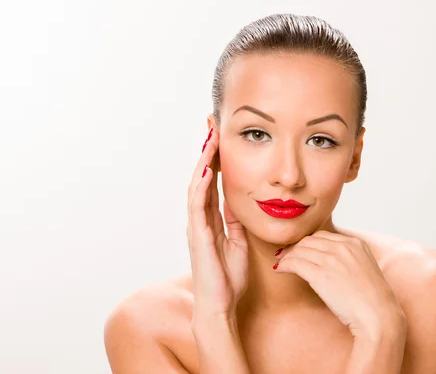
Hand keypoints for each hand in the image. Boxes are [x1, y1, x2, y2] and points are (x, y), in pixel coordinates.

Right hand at [187, 127, 248, 322]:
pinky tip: (208, 171)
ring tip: (210, 141)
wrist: (220, 306)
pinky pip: (198, 207)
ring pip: (197, 187)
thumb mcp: (238, 241)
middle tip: (212, 128)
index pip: (212, 183)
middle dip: (207, 153)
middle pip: (202, 179)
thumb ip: (235, 221)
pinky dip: (202, 187)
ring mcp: (197, 227)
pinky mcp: (198, 236)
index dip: (216, 161)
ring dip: (204, 163)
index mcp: (211, 220)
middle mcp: (200, 220)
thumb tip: (238, 201)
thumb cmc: (229, 279)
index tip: (221, 139)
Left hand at [273, 230, 405, 338]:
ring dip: (287, 256)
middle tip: (285, 256)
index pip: (322, 236)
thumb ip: (349, 260)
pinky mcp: (321, 274)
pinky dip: (285, 265)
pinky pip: (295, 263)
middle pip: (309, 241)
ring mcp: (332, 259)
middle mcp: (343, 247)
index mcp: (355, 243)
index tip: (299, 250)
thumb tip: (330, 264)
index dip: (307, 244)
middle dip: (295, 248)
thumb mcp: (365, 269)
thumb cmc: (372, 300)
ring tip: (281, 263)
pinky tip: (280, 269)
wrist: (379, 316)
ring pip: (300, 250)